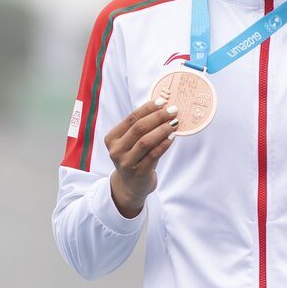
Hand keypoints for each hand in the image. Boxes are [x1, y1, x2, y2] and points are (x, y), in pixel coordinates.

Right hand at [104, 97, 179, 217]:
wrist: (131, 186)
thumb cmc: (135, 157)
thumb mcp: (132, 142)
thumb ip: (142, 127)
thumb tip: (163, 107)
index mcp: (112, 138)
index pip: (131, 119)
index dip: (147, 109)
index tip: (162, 101)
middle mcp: (116, 150)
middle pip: (139, 128)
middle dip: (157, 117)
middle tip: (172, 110)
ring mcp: (126, 163)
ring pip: (146, 141)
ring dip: (162, 129)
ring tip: (174, 123)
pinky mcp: (139, 173)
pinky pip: (154, 154)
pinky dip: (164, 144)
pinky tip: (173, 137)